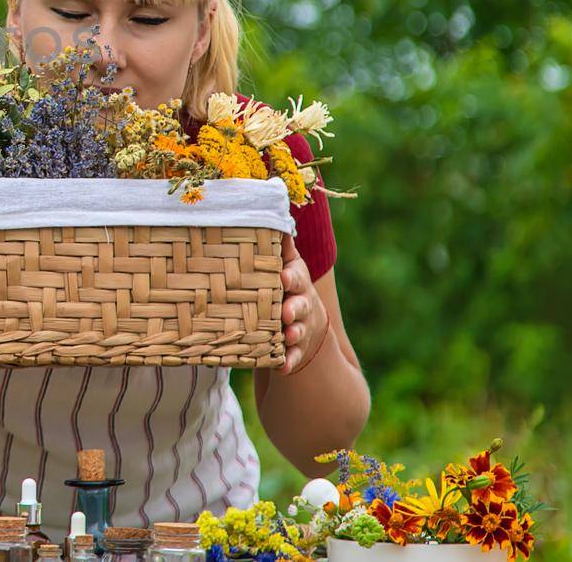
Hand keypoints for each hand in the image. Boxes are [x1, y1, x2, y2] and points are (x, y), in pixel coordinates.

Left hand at [279, 233, 327, 374]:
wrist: (302, 318)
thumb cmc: (285, 283)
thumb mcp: (283, 262)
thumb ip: (277, 242)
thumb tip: (269, 204)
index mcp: (296, 280)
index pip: (296, 276)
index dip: (290, 276)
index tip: (282, 277)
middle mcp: (302, 302)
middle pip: (301, 304)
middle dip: (294, 307)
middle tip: (285, 312)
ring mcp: (302, 326)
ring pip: (299, 330)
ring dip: (294, 333)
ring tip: (287, 337)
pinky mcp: (297, 348)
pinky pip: (294, 357)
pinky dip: (288, 362)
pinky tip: (282, 366)